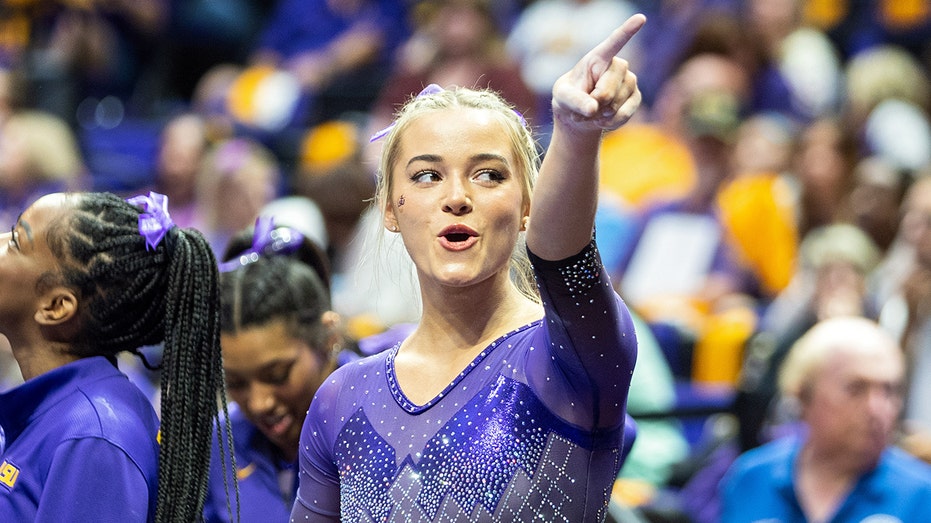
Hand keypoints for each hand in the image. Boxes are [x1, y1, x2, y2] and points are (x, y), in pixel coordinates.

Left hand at [551, 14, 644, 132]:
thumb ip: (575, 101)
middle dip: (593, 105)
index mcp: (598, 58)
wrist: (580, 115)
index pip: (614, 43)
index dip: (627, 31)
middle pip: (608, 90)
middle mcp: (618, 66)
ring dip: (599, 116)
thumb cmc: (569, 99)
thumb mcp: (563, 98)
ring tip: (589, 115)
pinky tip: (601, 121)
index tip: (640, 18)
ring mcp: (630, 81)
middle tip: (584, 108)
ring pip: (616, 105)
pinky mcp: (636, 98)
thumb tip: (593, 108)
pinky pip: (625, 114)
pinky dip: (610, 123)